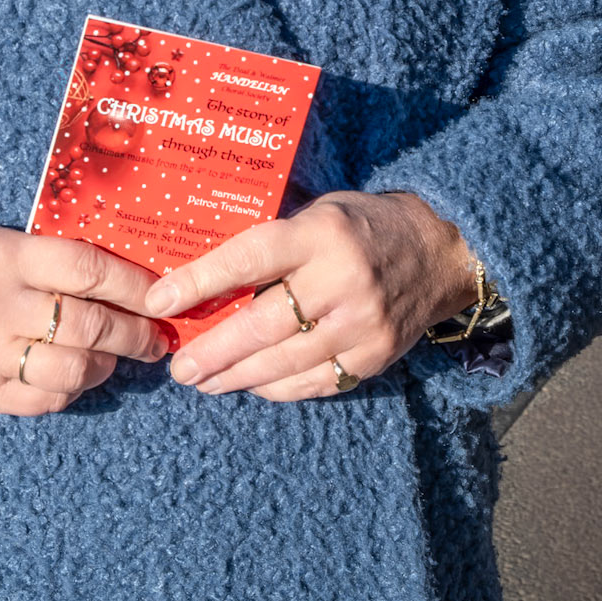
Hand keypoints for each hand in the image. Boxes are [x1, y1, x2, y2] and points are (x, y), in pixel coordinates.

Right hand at [0, 224, 169, 414]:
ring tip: (116, 358)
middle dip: (135, 334)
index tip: (163, 297)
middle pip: (89, 325)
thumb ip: (51, 255)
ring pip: (73, 369)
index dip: (135, 286)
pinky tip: (79, 376)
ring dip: (107, 366)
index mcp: (5, 256)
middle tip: (155, 338)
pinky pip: (43, 399)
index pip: (88, 270)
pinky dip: (72, 390)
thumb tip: (125, 274)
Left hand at [141, 191, 477, 401]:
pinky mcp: (376, 356)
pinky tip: (250, 385)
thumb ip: (269, 241)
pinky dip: (277, 388)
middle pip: (263, 324)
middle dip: (213, 351)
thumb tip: (198, 274)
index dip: (200, 281)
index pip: (249, 258)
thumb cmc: (361, 225)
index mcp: (320, 233)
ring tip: (203, 382)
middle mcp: (342, 279)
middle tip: (178, 367)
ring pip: (286, 362)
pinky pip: (316, 383)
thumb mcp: (316, 212)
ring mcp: (363, 324)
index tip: (159, 301)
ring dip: (237, 377)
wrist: (442, 250)